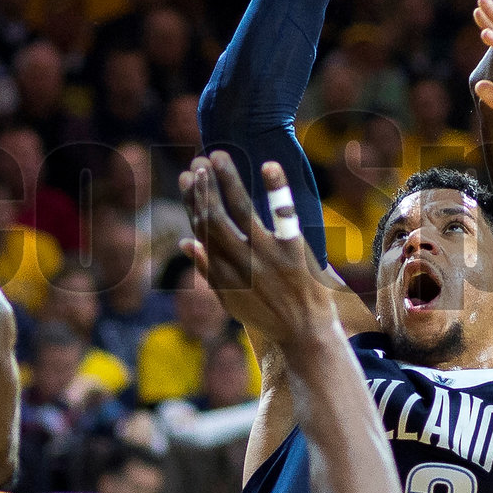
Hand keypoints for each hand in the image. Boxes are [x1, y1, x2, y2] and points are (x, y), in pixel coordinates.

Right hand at [177, 153, 337, 352]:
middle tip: (198, 161)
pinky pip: (283, 215)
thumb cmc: (268, 316)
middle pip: (215, 217)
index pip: (202, 228)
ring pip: (241, 211)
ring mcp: (266, 255)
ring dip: (227, 181)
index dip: (193, 201)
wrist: (306, 335)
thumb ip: (208, 270)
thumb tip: (186, 243)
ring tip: (219, 157)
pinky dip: (276, 189)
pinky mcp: (293, 250)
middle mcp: (240, 261)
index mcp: (223, 270)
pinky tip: (269, 165)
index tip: (188, 177)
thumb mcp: (231, 300)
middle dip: (204, 188)